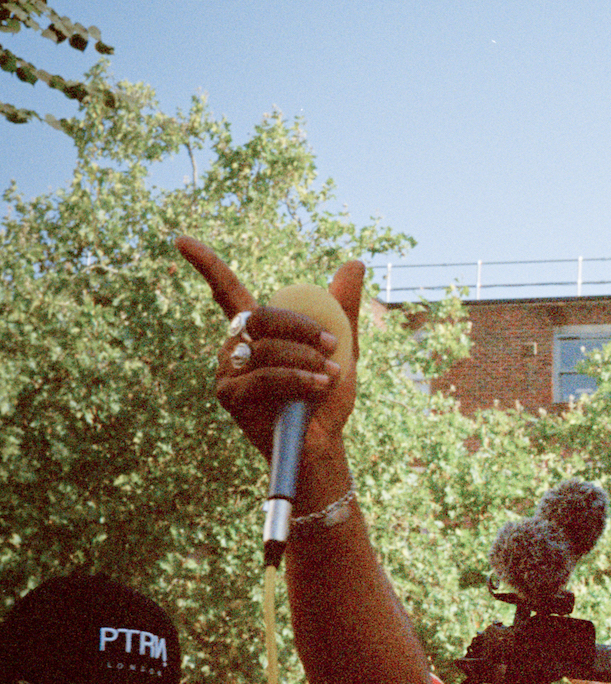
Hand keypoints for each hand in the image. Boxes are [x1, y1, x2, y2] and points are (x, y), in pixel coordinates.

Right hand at [176, 237, 365, 473]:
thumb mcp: (341, 348)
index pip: (226, 289)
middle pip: (259, 315)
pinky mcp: (228, 395)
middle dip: (300, 327)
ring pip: (264, 346)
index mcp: (256, 329)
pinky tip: (318, 385)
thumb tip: (355, 261)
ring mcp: (226, 369)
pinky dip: (297, 377)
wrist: (321, 443)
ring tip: (330, 375)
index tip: (181, 240)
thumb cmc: (326, 396)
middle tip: (332, 345)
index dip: (205, 264)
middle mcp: (234, 345)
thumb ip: (342, 307)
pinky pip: (263, 375)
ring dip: (305, 358)